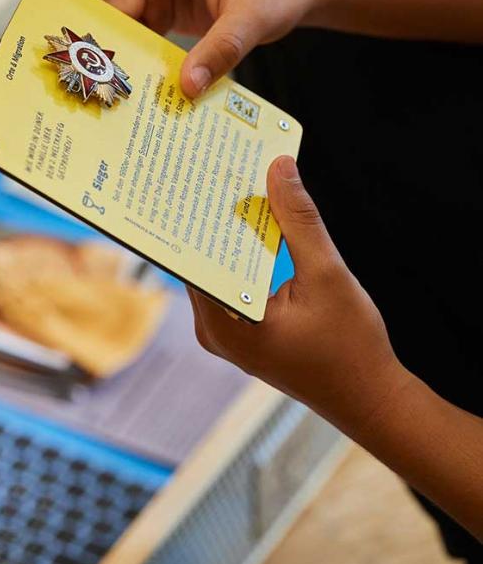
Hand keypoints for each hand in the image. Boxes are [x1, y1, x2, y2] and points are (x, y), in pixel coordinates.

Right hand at [17, 0, 325, 98]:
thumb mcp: (253, 17)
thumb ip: (220, 50)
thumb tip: (185, 87)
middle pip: (113, 0)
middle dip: (101, 35)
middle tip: (86, 74)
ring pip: (124, 24)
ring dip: (121, 54)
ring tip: (113, 89)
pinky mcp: (169, 16)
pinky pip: (142, 38)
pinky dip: (139, 61)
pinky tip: (138, 89)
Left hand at [189, 155, 410, 435]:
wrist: (371, 398)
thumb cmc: (350, 347)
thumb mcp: (326, 274)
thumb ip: (299, 221)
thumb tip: (279, 169)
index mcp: (223, 324)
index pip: (193, 256)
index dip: (196, 212)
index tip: (197, 172)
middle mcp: (215, 330)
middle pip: (205, 259)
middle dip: (217, 214)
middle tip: (218, 164)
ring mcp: (228, 331)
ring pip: (222, 266)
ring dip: (234, 229)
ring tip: (237, 180)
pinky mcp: (245, 328)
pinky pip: (237, 279)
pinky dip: (248, 249)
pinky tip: (260, 216)